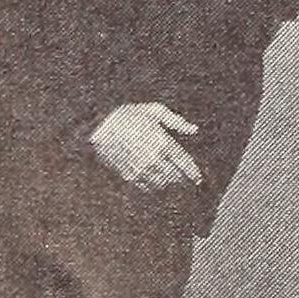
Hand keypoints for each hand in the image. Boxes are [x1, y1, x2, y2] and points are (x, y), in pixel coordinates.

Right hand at [88, 103, 202, 191]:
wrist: (100, 126)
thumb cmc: (129, 114)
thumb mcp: (155, 111)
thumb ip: (176, 122)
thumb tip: (193, 130)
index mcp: (163, 142)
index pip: (184, 163)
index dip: (193, 172)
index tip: (198, 178)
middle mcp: (154, 158)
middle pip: (175, 176)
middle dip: (182, 179)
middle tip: (187, 181)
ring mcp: (141, 168)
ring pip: (162, 183)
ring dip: (169, 183)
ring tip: (172, 181)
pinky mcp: (129, 174)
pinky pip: (147, 186)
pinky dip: (154, 186)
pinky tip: (156, 182)